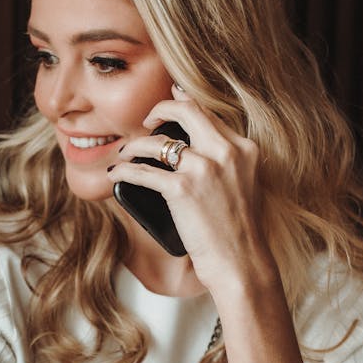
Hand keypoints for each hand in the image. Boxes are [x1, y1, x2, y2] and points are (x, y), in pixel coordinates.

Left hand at [108, 92, 269, 295]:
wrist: (242, 263)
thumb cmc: (239, 233)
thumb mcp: (244, 186)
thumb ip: (226, 163)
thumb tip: (192, 149)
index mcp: (245, 149)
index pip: (209, 114)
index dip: (184, 103)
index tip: (170, 99)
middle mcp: (226, 152)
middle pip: (187, 111)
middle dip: (160, 109)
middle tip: (146, 121)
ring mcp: (205, 169)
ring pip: (158, 141)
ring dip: (135, 145)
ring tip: (126, 152)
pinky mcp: (183, 189)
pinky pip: (143, 171)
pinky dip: (125, 170)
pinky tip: (118, 173)